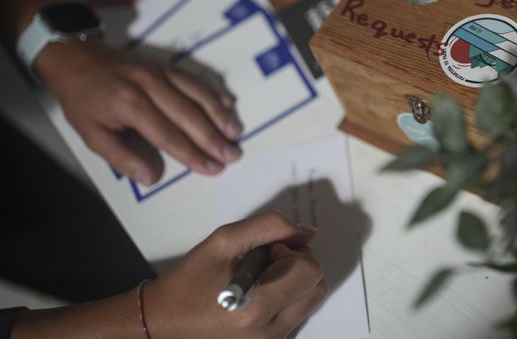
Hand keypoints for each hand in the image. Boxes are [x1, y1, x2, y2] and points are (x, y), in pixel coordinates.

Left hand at [35, 38, 242, 184]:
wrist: (76, 57)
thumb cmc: (83, 99)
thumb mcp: (90, 134)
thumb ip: (121, 157)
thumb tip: (152, 178)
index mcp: (128, 104)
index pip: (167, 134)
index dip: (192, 154)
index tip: (212, 169)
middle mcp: (148, 84)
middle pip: (188, 114)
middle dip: (213, 138)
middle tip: (233, 156)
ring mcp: (160, 71)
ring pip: (197, 94)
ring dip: (220, 115)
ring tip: (236, 134)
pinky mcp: (166, 64)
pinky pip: (195, 79)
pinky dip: (214, 93)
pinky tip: (229, 105)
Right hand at [146, 211, 327, 338]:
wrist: (162, 320)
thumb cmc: (190, 280)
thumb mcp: (225, 240)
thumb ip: (270, 226)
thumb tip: (306, 232)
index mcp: (257, 307)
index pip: (310, 270)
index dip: (293, 251)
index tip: (269, 250)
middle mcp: (269, 332)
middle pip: (317, 286)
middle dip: (298, 264)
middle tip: (268, 261)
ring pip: (311, 300)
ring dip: (295, 281)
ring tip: (262, 277)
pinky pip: (298, 313)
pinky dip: (288, 296)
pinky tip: (261, 291)